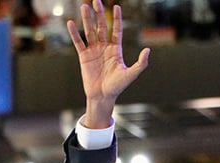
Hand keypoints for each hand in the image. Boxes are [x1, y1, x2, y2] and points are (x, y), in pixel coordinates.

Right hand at [66, 0, 149, 127]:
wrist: (103, 96)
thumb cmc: (117, 87)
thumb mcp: (131, 74)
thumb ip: (141, 63)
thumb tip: (148, 50)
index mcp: (116, 49)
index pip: (116, 30)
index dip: (116, 18)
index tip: (116, 6)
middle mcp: (104, 47)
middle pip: (102, 26)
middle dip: (99, 14)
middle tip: (96, 0)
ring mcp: (94, 51)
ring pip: (90, 31)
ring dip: (87, 19)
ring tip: (84, 6)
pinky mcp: (84, 56)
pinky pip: (79, 42)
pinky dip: (75, 33)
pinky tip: (71, 23)